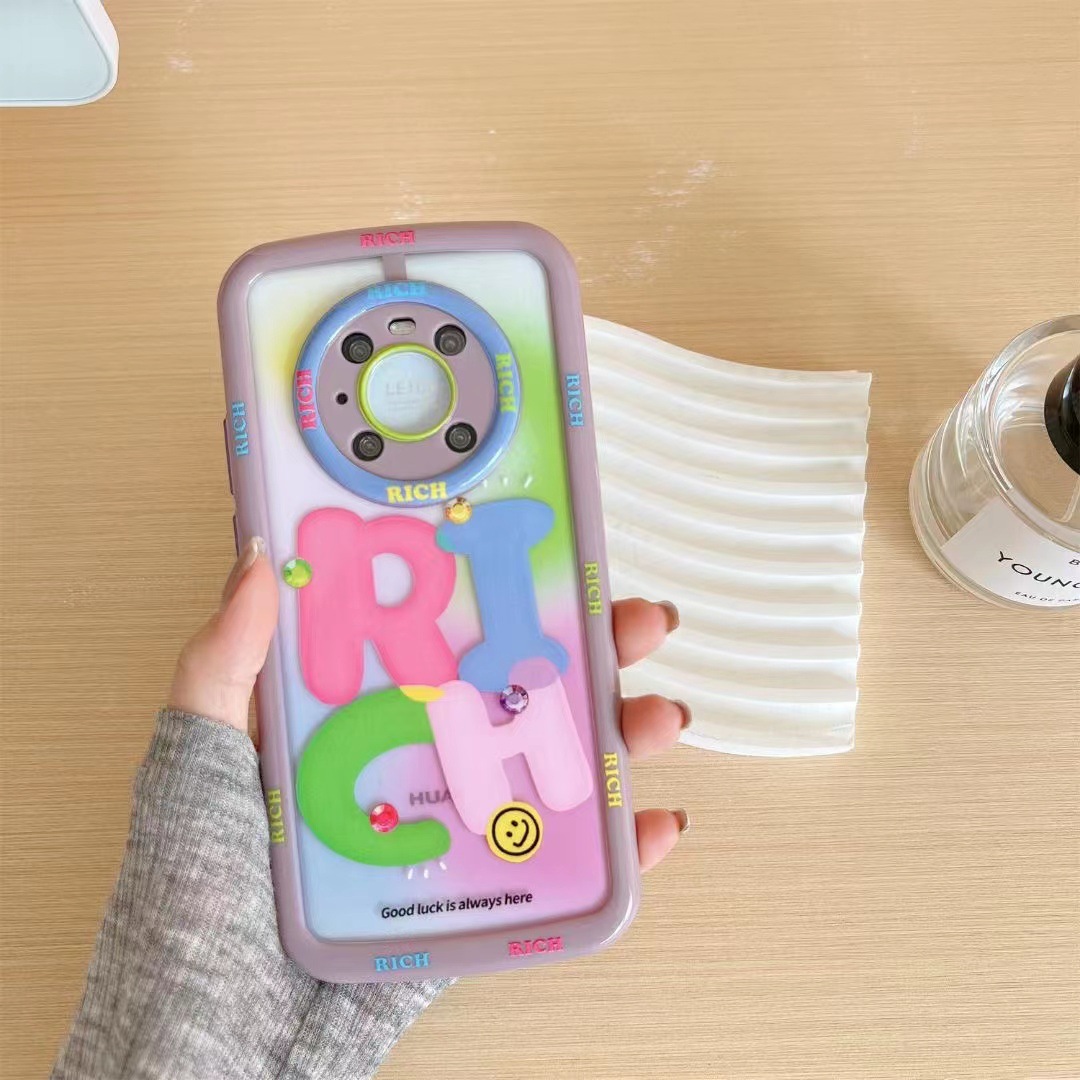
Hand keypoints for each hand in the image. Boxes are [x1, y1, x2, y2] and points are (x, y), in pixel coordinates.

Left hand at [170, 538, 688, 870]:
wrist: (219, 1027)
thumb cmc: (198, 889)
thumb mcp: (203, 754)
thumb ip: (225, 660)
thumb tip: (257, 556)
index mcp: (364, 715)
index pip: (448, 639)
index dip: (507, 596)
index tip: (552, 561)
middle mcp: (421, 761)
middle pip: (522, 694)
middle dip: (593, 652)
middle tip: (636, 624)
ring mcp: (457, 827)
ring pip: (558, 769)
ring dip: (623, 738)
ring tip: (658, 717)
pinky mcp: (478, 895)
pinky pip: (562, 870)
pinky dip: (623, 851)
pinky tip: (656, 825)